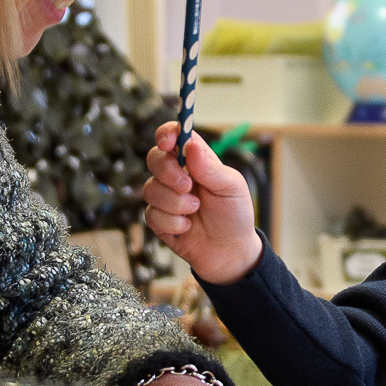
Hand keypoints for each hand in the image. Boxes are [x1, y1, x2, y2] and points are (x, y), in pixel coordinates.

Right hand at [142, 122, 262, 284]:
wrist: (230, 252)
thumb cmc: (234, 214)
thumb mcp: (231, 187)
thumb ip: (210, 167)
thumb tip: (191, 145)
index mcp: (196, 160)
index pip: (174, 135)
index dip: (166, 133)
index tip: (168, 142)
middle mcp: (177, 174)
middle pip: (155, 158)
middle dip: (168, 173)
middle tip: (189, 186)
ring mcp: (165, 197)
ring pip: (150, 189)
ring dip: (175, 203)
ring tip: (195, 211)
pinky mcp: (158, 219)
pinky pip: (151, 215)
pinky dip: (172, 223)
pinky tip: (187, 227)